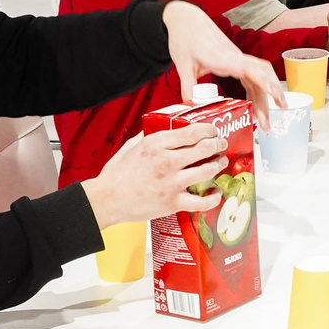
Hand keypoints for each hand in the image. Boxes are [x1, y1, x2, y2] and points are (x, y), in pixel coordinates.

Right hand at [82, 121, 226, 231]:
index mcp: (156, 144)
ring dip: (218, 165)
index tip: (213, 130)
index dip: (208, 130)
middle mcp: (166, 161)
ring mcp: (171, 183)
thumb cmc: (117, 174)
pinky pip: (202, 201)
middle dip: (218, 144)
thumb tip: (162, 126)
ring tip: (220, 162)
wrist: (108, 199)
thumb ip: (149, 135)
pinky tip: (215, 192)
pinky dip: (213, 197)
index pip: (192, 132)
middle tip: (220, 144)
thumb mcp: (132, 146)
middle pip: (204, 148)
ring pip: (207, 170)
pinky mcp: (173, 203)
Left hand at [158, 0, 282, 115]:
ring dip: (266, 98)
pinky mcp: (236, 61)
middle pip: (260, 78)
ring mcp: (238, 59)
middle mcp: (236, 58)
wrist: (187, 20)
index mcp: (223, 58)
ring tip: (266, 120)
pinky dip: (258, 92)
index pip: (250, 70)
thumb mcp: (182, 65)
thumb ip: (188, 87)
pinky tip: (256, 106)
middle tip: (266, 125)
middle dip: (267, 101)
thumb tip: (193, 108)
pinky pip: (253, 77)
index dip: (264, 82)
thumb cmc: (185, 38)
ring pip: (260, 79)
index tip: (274, 95)